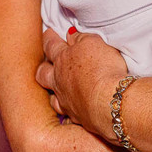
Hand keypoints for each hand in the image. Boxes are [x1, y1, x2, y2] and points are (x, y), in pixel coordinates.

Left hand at [37, 28, 128, 142]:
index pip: (51, 45)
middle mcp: (60, 82)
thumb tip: (70, 34)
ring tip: (57, 91)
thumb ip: (80, 38)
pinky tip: (75, 112)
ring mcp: (67, 102)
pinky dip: (71, 112)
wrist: (109, 102)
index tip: (48, 33)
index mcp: (64, 59)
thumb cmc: (103, 69)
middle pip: (43, 74)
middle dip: (43, 67)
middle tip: (45, 64)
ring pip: (53, 98)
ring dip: (54, 93)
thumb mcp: (93, 43)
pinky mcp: (78, 117)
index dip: (49, 38)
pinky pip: (70, 116)